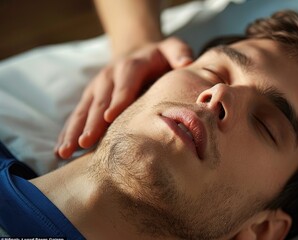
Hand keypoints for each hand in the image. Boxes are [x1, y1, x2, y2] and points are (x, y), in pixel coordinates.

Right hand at [55, 37, 192, 158]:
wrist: (137, 51)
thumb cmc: (159, 56)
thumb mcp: (172, 48)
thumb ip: (179, 54)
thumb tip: (186, 62)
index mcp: (131, 66)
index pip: (124, 83)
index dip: (117, 99)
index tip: (110, 118)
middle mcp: (109, 76)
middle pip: (99, 100)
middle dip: (92, 122)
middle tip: (84, 143)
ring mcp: (97, 87)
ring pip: (83, 110)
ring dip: (73, 130)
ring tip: (64, 152)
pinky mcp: (90, 97)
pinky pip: (77, 115)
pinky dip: (68, 132)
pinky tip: (62, 151)